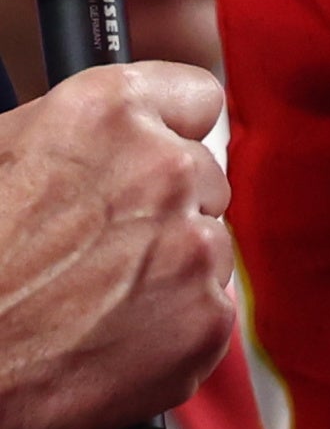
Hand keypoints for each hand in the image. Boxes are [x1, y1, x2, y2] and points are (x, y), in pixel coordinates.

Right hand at [0, 63, 236, 428]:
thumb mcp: (3, 154)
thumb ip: (82, 136)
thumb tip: (124, 133)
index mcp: (106, 114)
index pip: (196, 95)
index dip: (173, 128)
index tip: (163, 147)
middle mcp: (164, 170)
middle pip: (204, 177)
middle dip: (166, 206)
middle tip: (101, 243)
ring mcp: (195, 247)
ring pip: (208, 244)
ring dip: (171, 266)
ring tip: (94, 295)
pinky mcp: (208, 318)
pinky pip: (210, 308)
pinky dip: (173, 324)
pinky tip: (111, 333)